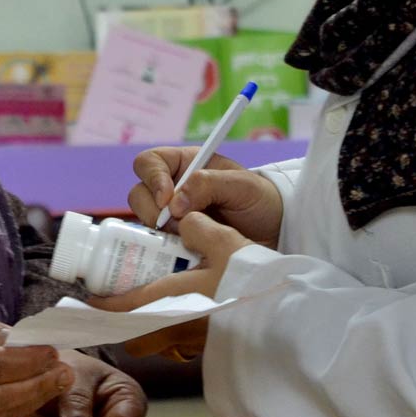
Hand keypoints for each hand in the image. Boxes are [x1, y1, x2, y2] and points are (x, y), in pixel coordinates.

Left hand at [90, 211, 250, 360]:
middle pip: (135, 337)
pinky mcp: (214, 351)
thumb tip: (184, 221)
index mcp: (170, 302)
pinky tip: (193, 313)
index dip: (102, 306)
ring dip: (154, 329)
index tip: (90, 301)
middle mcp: (177, 330)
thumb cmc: (254, 280)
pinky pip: (184, 346)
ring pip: (160, 343)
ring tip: (163, 304)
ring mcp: (196, 345)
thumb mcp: (224, 240)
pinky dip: (179, 333)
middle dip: (127, 324)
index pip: (122, 310)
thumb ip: (197, 227)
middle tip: (129, 300)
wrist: (290, 317)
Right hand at [128, 146, 282, 248]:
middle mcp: (173, 189)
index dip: (152, 178)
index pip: (150, 162)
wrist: (276, 234)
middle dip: (153, 211)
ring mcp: (172, 219)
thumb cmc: (262, 201)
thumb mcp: (243, 186)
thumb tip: (174, 203)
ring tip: (189, 240)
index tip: (168, 200)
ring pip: (143, 222)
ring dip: (160, 233)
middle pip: (138, 193)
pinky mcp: (175, 243)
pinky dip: (163, 251)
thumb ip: (208, 184)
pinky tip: (184, 254)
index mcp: (186, 165)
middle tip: (177, 225)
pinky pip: (154, 246)